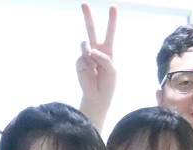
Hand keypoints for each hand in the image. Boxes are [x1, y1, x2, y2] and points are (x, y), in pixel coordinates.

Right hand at [76, 4, 116, 124]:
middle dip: (88, 17)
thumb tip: (91, 50)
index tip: (113, 7)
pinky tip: (91, 73)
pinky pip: (82, 58)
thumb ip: (105, 59)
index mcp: (107, 50)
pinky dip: (88, 65)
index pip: (110, 32)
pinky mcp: (79, 62)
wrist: (98, 96)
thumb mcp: (113, 71)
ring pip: (85, 45)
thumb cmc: (108, 83)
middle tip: (84, 3)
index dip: (111, 20)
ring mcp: (86, 55)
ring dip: (90, 56)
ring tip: (95, 68)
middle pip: (91, 30)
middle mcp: (96, 49)